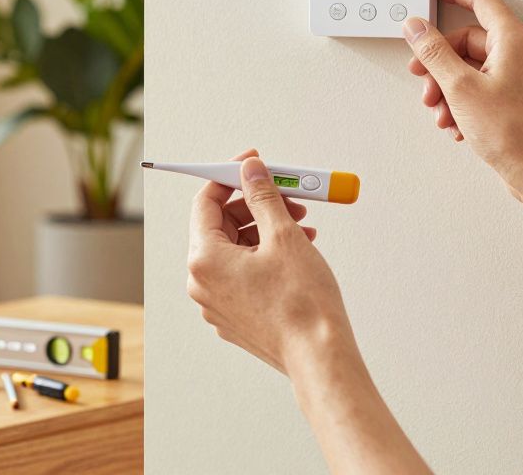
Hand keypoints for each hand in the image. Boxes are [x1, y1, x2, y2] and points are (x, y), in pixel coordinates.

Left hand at [187, 149, 350, 374]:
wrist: (319, 357)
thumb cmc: (302, 304)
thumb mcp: (283, 236)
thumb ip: (263, 197)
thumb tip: (251, 171)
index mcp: (204, 260)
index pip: (206, 203)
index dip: (230, 177)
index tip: (252, 164)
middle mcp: (202, 284)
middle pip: (221, 226)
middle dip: (255, 206)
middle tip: (287, 196)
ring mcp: (218, 304)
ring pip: (235, 251)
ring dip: (265, 231)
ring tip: (302, 226)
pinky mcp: (236, 317)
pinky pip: (243, 275)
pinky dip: (265, 257)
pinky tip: (297, 252)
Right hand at [404, 0, 522, 200]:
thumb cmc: (514, 133)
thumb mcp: (460, 87)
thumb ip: (434, 53)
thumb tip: (417, 28)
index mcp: (512, 40)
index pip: (481, 0)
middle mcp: (521, 53)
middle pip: (469, 41)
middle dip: (440, 61)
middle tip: (423, 75)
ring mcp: (522, 76)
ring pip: (473, 68)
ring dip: (448, 87)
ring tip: (441, 109)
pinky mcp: (518, 98)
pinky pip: (483, 88)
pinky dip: (463, 102)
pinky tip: (456, 123)